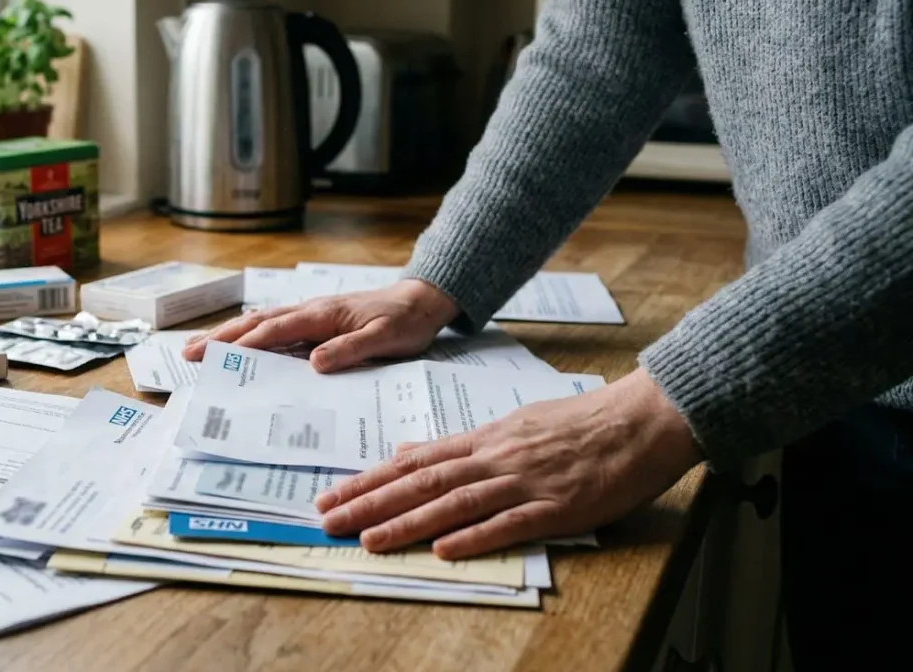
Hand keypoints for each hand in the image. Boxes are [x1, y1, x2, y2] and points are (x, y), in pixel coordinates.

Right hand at [182, 278, 460, 371]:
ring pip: (260, 324)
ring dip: (228, 335)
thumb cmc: (406, 320)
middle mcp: (309, 311)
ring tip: (199, 350)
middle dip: (221, 338)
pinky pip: (275, 328)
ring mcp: (310, 315)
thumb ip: (351, 349)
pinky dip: (250, 335)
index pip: (275, 332)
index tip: (217, 359)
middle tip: (189, 354)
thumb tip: (315, 363)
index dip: (245, 346)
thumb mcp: (387, 338)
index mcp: (322, 315)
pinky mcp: (315, 321)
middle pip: (256, 323)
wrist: (422, 300)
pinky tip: (238, 345)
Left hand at [314, 368, 703, 558]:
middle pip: (421, 482)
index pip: (414, 461)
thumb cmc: (579, 423)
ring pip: (454, 503)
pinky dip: (475, 536)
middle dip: (370, 502)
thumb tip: (409, 451)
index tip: (332, 494)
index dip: (369, 479)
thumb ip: (458, 444)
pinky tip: (444, 549)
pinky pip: (509, 523)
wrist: (640, 420)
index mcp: (484, 439)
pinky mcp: (556, 506)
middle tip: (328, 520)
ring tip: (368, 538)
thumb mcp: (510, 424)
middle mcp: (495, 458)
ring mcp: (524, 482)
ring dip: (408, 522)